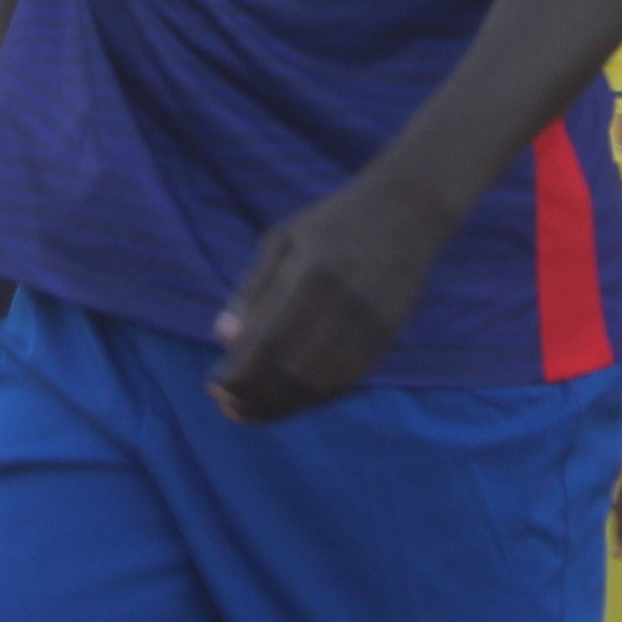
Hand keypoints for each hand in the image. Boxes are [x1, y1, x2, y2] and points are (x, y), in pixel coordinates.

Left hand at [211, 171, 453, 421]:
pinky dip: (314, 397)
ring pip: (323, 384)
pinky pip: (348, 380)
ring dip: (283, 406)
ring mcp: (372, 322)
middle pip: (295, 371)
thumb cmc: (333, 222)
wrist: (407, 209)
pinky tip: (289, 398)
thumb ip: (252, 289)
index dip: (240, 373)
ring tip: (252, 411)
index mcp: (313, 271)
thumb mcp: (282, 239)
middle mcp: (346, 301)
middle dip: (256, 397)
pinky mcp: (388, 334)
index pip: (269, 340)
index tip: (214, 385)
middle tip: (228, 406)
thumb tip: (222, 338)